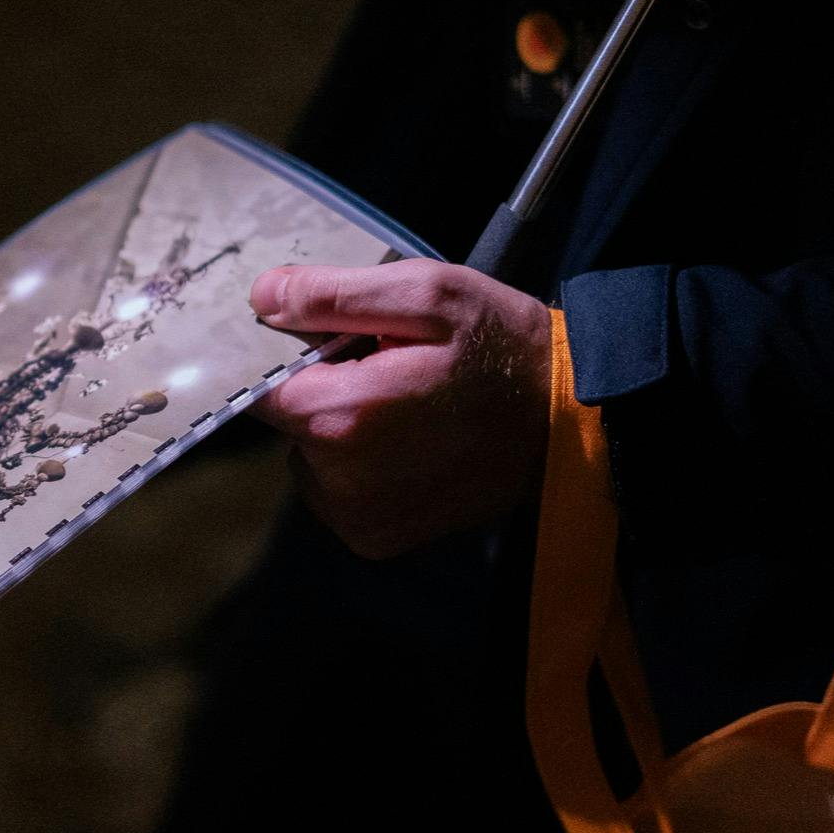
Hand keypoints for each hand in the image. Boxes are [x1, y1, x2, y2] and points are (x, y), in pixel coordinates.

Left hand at [248, 259, 549, 556]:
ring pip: (310, 456)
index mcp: (340, 415)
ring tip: (407, 408)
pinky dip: (359, 467)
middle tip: (389, 368)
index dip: (290, 355)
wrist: (573, 426)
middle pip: (288, 420)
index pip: (260, 382)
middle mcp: (338, 480)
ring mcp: (357, 517)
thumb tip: (262, 296)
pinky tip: (410, 446)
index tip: (333, 343)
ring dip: (342, 429)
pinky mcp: (375, 539)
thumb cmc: (504, 349)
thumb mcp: (427, 293)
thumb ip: (332, 295)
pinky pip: (336, 492)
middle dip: (325, 389)